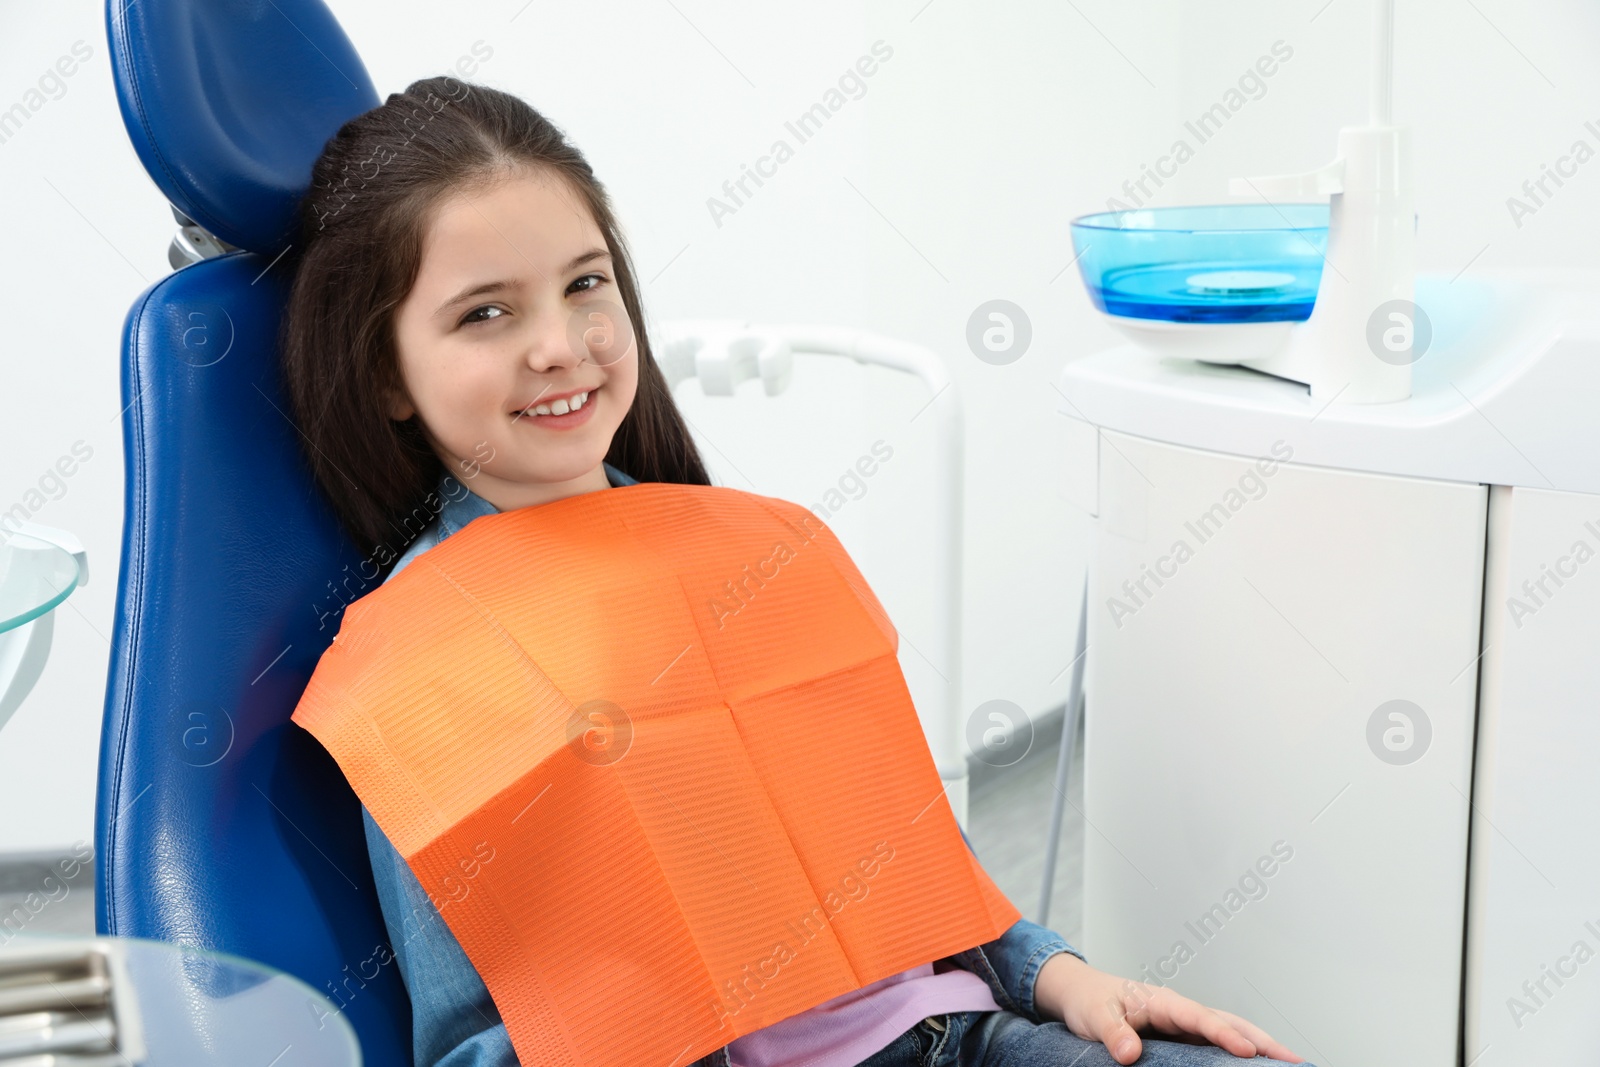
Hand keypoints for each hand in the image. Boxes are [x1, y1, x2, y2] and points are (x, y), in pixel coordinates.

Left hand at [1032, 952, 1303, 1064]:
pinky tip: (1256, 1066)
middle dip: (1262, 1040)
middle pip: (1228, 1022)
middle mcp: (1180, 1011)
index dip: (1224, 1034)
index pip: (1200, 1017)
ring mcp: (1185, 1025)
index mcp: (1162, 1001)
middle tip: (1294, 1059)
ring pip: (1230, 1032)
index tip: (1247, 1051)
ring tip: (1289, 1064)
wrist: (1082, 995)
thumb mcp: (1094, 1015)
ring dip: (1259, 1046)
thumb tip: (1129, 1052)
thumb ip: (1112, 1032)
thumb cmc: (1091, 1001)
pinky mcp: (1184, 1038)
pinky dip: (1240, 1053)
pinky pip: (1217, 1045)